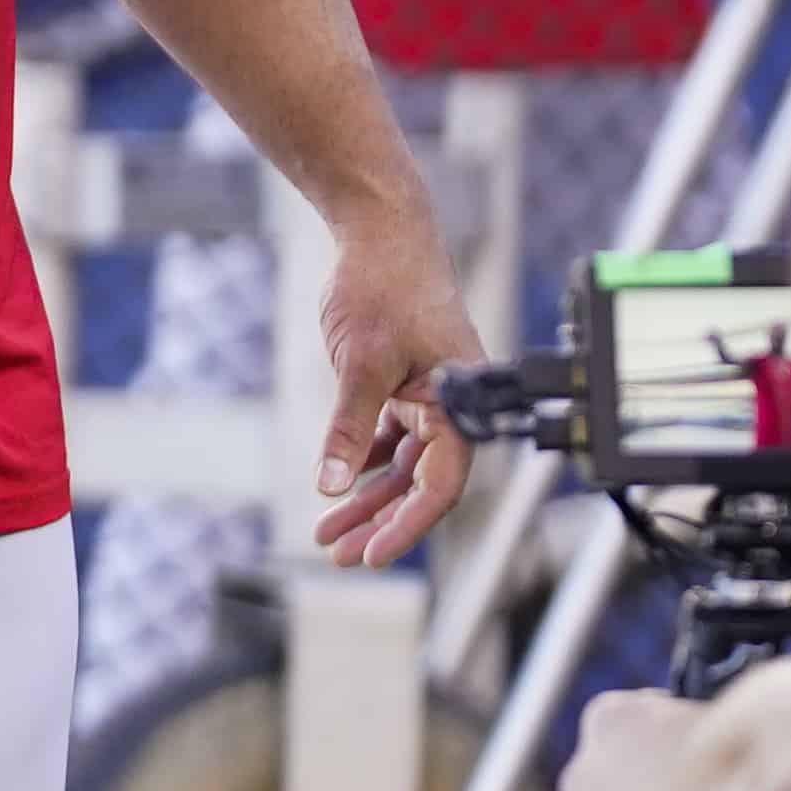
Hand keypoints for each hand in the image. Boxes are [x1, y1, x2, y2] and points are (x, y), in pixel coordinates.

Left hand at [306, 209, 481, 568]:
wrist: (381, 234)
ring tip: (329, 533)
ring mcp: (430, 396)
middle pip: (421, 483)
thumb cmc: (384, 288)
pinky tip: (340, 487)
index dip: (407, 525)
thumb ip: (349, 428)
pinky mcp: (406, 384)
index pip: (441, 484)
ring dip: (368, 497)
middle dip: (381, 521)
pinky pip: (390, 437)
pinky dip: (366, 461)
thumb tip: (333, 485)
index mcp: (462, 404)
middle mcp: (454, 406)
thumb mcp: (361, 364)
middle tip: (341, 556)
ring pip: (402, 464)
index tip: (372, 556)